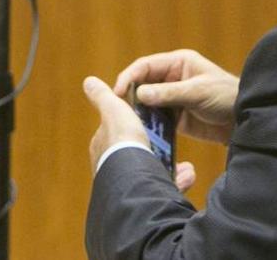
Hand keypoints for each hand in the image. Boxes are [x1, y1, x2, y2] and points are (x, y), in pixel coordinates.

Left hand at [84, 76, 199, 192]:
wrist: (133, 174)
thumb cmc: (122, 139)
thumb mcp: (114, 110)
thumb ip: (103, 97)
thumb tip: (89, 81)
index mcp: (103, 148)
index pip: (119, 133)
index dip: (135, 125)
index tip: (152, 119)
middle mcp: (112, 167)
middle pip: (139, 152)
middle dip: (157, 148)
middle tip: (172, 141)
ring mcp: (128, 182)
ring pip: (153, 172)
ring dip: (171, 166)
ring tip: (184, 165)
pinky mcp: (145, 195)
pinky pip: (164, 186)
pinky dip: (177, 180)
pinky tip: (187, 174)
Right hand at [114, 49, 238, 144]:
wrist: (246, 121)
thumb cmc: (227, 97)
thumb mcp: (198, 92)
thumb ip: (169, 93)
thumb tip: (139, 94)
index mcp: (178, 63)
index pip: (146, 66)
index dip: (129, 77)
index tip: (118, 92)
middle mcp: (173, 78)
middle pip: (143, 84)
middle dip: (130, 95)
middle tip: (118, 110)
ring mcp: (173, 98)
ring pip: (147, 103)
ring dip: (138, 112)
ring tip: (127, 123)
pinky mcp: (176, 117)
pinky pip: (157, 119)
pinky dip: (148, 124)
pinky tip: (141, 132)